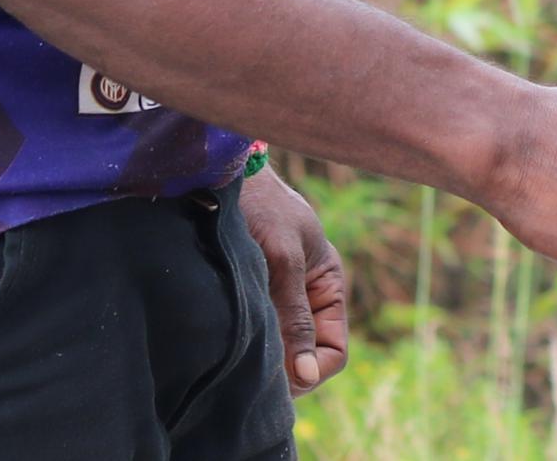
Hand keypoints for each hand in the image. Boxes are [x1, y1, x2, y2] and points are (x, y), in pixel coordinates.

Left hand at [241, 165, 349, 393]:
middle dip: (285, 368)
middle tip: (252, 371)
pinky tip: (227, 340)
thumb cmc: (262, 209)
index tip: (279, 377)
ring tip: (238, 353)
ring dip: (263, 356)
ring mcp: (277, 301)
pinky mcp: (250, 299)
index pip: (334, 352)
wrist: (223, 178)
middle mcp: (305, 300)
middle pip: (306, 357)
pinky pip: (257, 336)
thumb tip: (306, 376)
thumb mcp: (283, 260)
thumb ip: (296, 316)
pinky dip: (246, 343)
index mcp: (328, 288)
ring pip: (278, 349)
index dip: (312, 371)